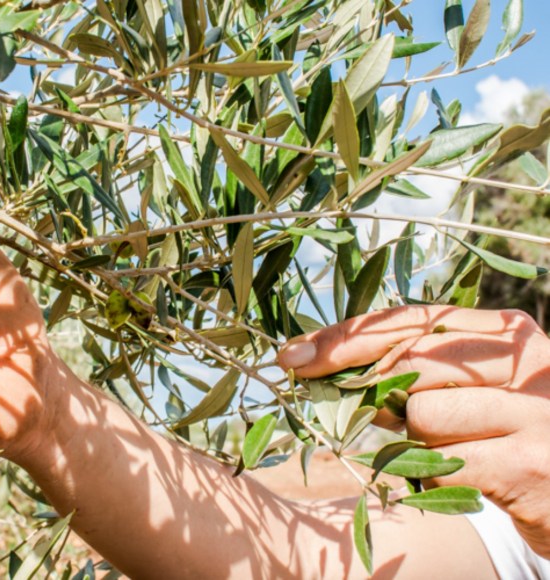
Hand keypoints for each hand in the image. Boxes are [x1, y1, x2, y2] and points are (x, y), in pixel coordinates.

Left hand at [278, 305, 549, 557]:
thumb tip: (332, 369)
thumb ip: (419, 370)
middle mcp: (526, 359)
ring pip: (421, 415)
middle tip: (376, 415)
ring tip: (462, 451)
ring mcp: (532, 411)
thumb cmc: (513, 436)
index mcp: (507, 331)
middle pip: (408, 364)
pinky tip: (476, 478)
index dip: (345, 337)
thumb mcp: (474, 389)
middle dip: (371, 392)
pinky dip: (438, 476)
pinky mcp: (526, 463)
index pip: (408, 320)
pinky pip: (441, 463)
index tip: (294, 355)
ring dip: (420, 443)